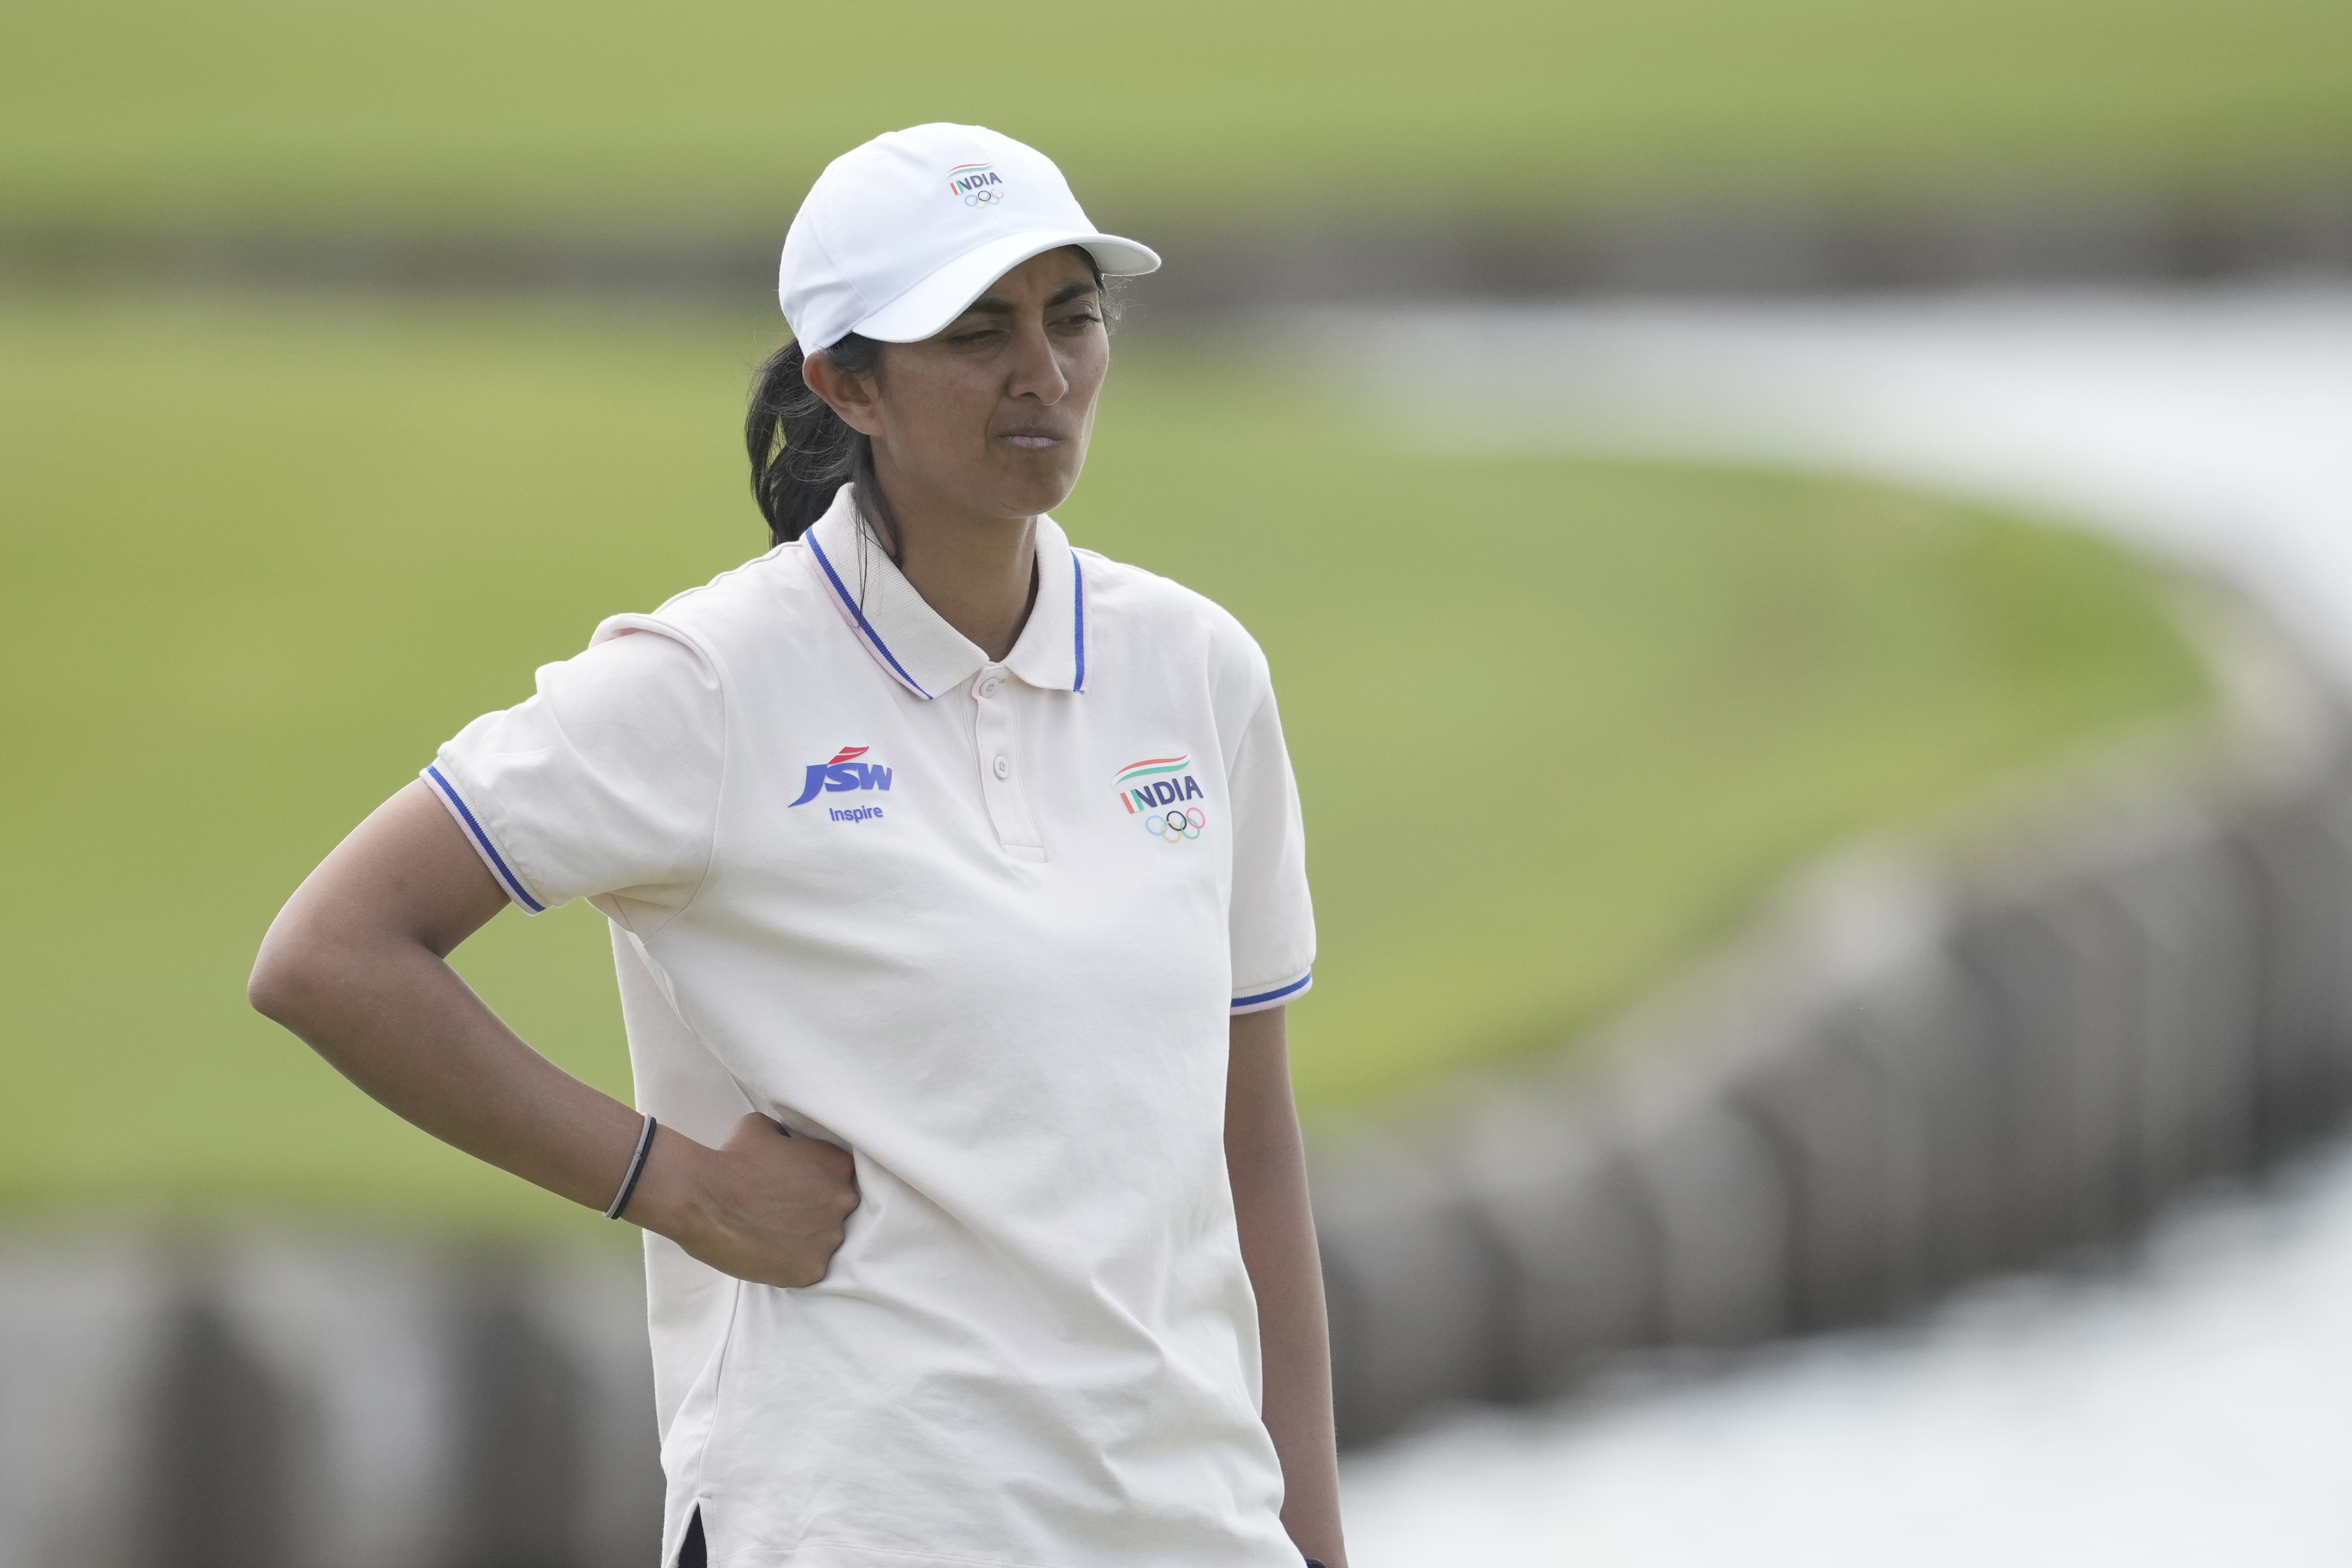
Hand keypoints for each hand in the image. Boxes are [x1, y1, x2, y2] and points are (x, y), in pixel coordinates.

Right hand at [638, 1113, 860, 1287]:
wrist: (705, 1199)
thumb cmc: (732, 1159)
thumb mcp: (764, 1127)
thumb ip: (787, 1135)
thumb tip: (786, 1141)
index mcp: (838, 1165)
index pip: (839, 1175)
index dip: (816, 1182)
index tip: (796, 1187)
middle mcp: (843, 1201)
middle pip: (837, 1209)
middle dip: (815, 1210)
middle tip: (783, 1212)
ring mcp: (829, 1239)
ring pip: (825, 1241)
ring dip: (805, 1239)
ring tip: (773, 1234)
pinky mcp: (811, 1270)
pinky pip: (809, 1268)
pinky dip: (792, 1264)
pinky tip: (769, 1253)